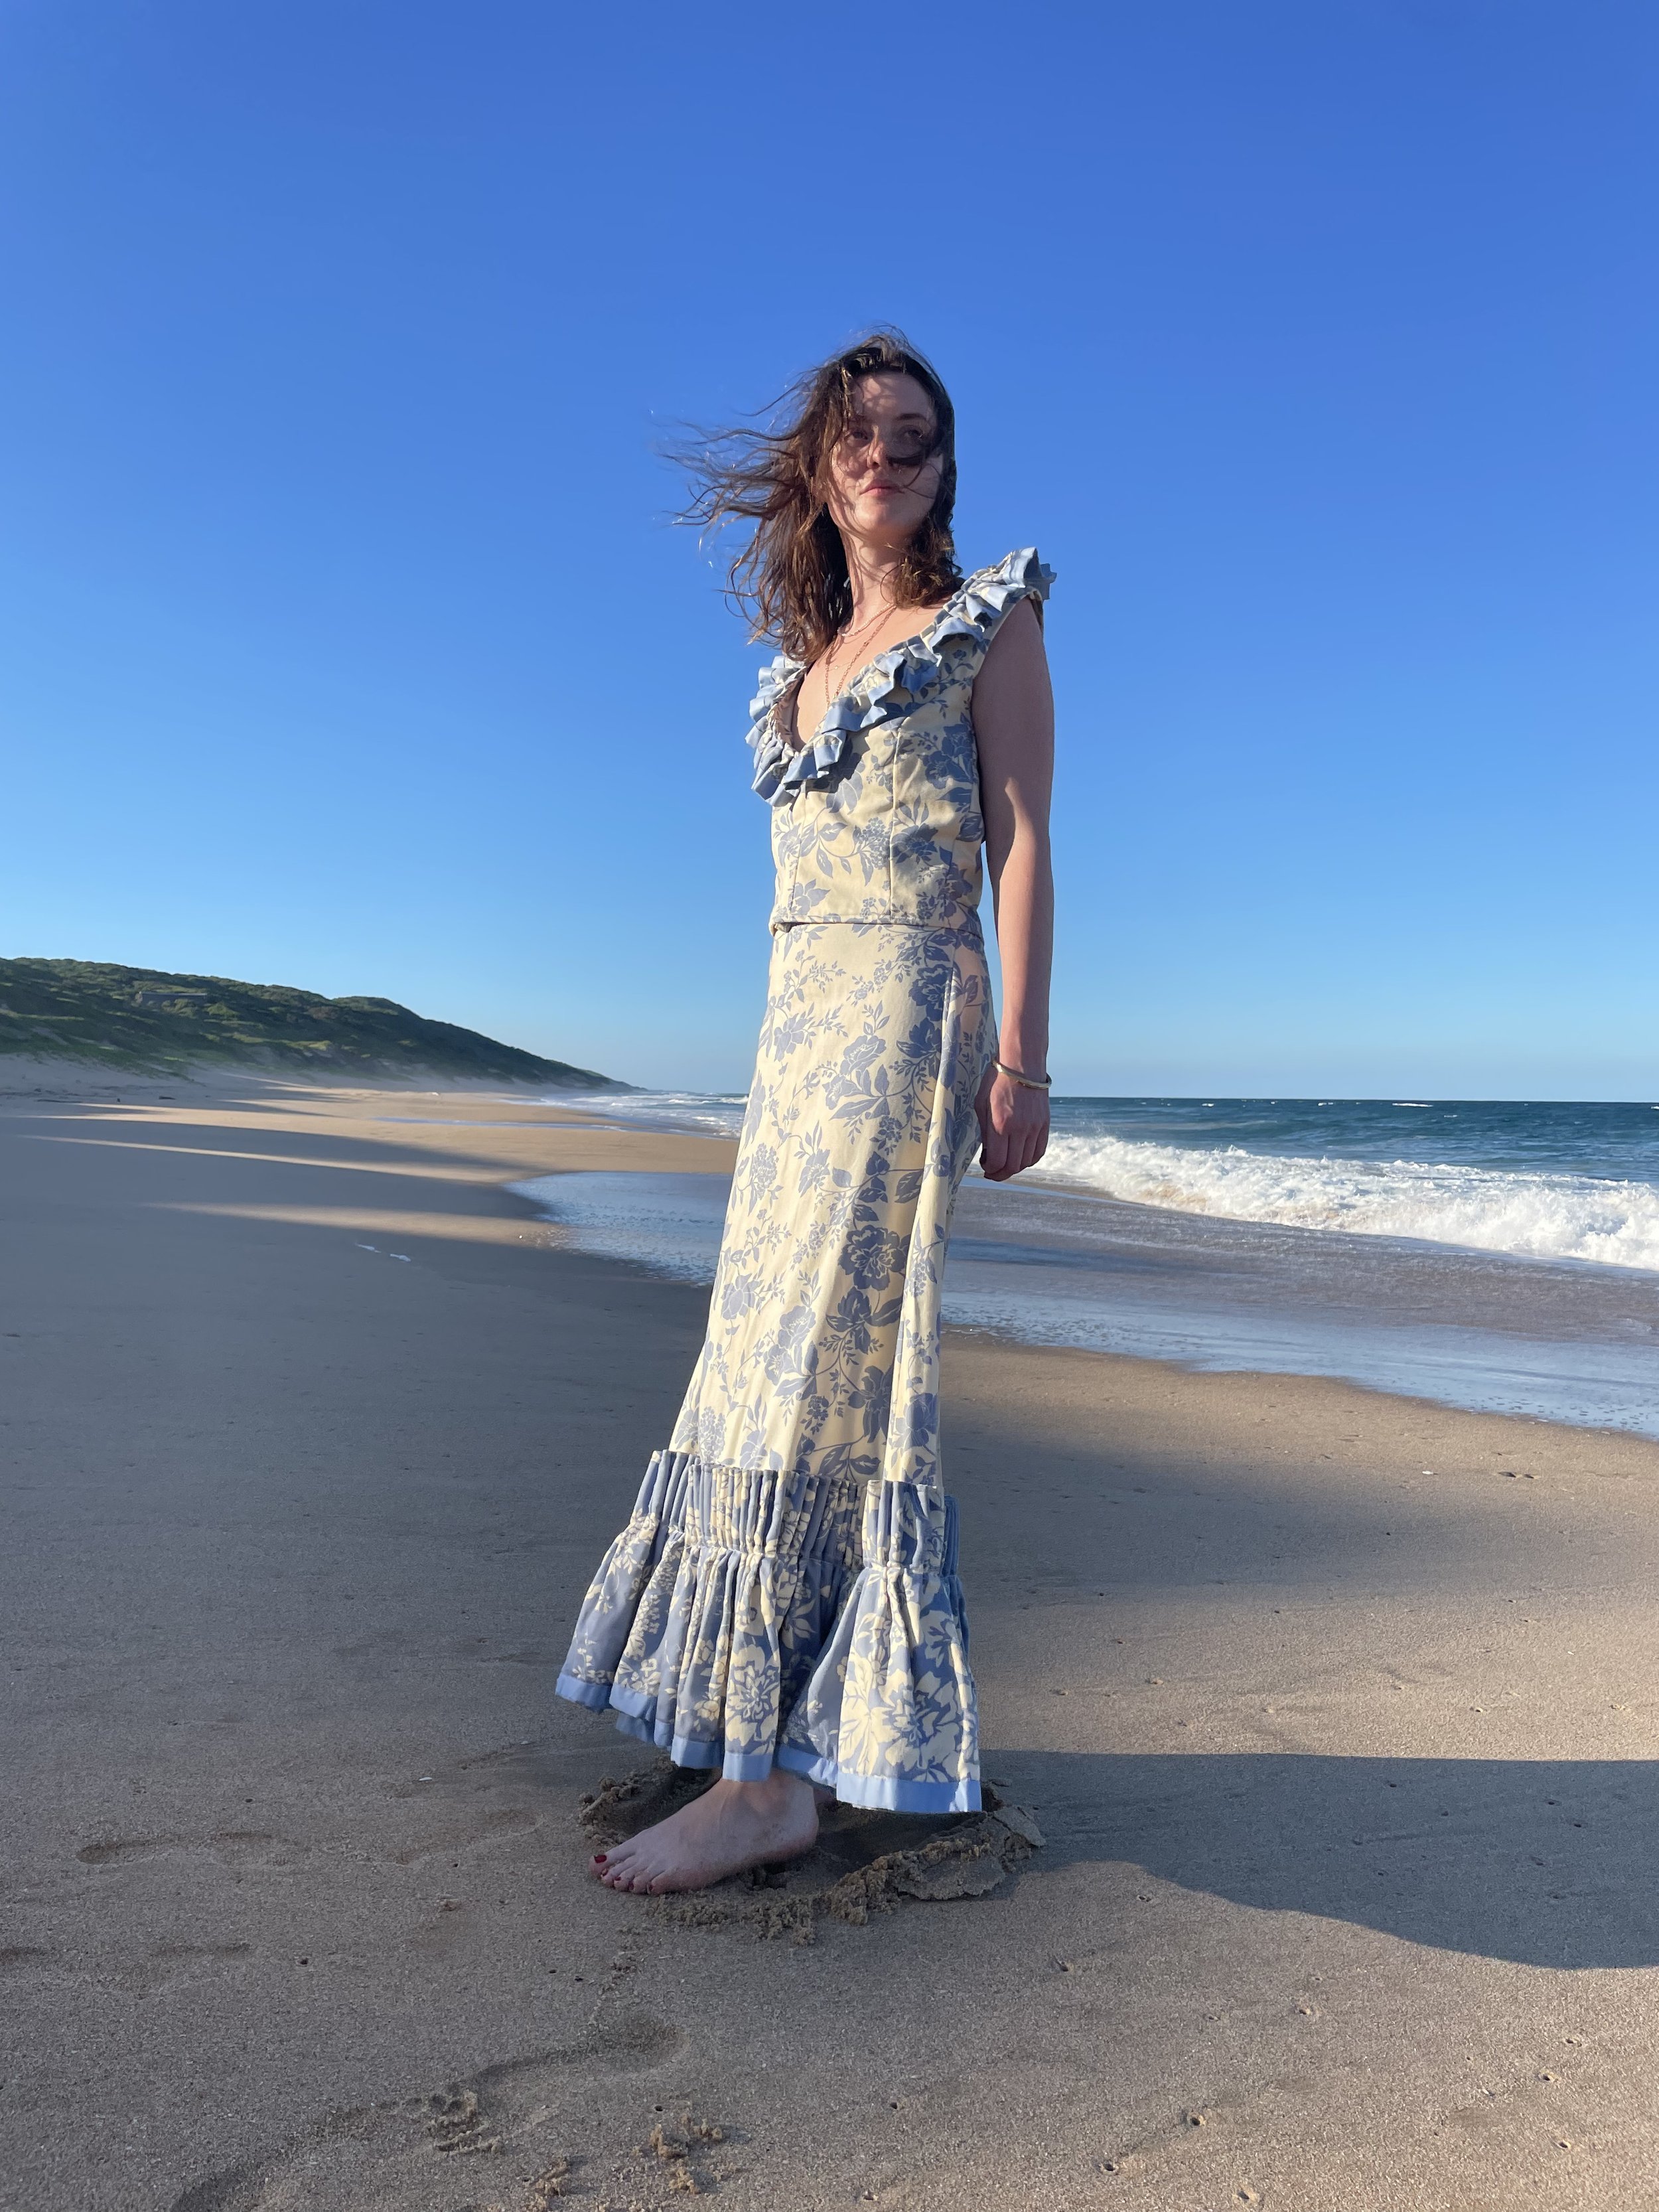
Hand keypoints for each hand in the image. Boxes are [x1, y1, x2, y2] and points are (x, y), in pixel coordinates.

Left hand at [975, 1065, 1049, 1181]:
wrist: (1022, 1064)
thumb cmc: (996, 1082)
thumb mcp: (981, 1105)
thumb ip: (985, 1132)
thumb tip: (989, 1154)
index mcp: (1000, 1124)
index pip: (997, 1161)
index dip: (989, 1170)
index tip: (984, 1166)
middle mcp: (1020, 1129)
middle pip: (1012, 1166)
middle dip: (1000, 1174)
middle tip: (992, 1172)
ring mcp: (1035, 1128)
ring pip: (1026, 1162)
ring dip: (1014, 1168)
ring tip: (1005, 1164)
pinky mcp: (1045, 1124)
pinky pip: (1038, 1152)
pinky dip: (1028, 1160)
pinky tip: (1020, 1157)